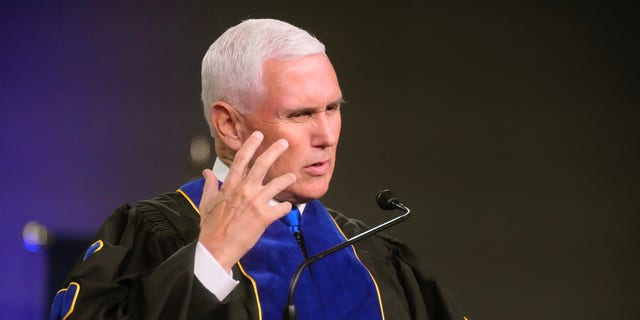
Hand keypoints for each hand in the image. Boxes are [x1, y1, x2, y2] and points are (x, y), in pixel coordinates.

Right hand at [197, 131, 296, 271]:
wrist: (216, 249)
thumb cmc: (210, 228)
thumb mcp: (206, 204)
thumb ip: (209, 186)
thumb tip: (206, 172)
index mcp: (230, 186)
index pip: (241, 159)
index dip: (251, 145)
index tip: (259, 135)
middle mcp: (244, 190)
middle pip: (262, 164)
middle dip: (275, 151)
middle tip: (284, 143)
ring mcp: (255, 203)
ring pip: (277, 184)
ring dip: (287, 178)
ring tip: (292, 175)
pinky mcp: (264, 217)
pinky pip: (281, 208)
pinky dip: (285, 207)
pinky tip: (286, 207)